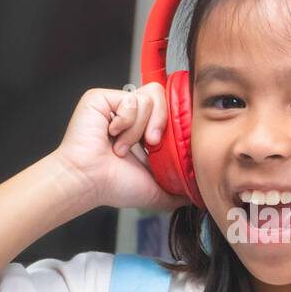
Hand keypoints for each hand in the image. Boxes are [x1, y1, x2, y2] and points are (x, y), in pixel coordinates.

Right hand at [53, 83, 183, 211]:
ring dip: (138, 129)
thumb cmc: (114, 186)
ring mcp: (117, 105)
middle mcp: (131, 115)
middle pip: (164, 98)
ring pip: (150, 98)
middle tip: (151, 144)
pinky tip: (111, 135)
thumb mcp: (158, 190)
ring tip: (122, 147)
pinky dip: (126, 122)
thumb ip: (181, 189)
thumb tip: (201, 194)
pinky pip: (132, 99)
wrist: (89, 181)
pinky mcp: (102, 98)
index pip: (170, 110)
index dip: (174, 123)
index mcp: (144, 130)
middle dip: (161, 124)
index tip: (169, 145)